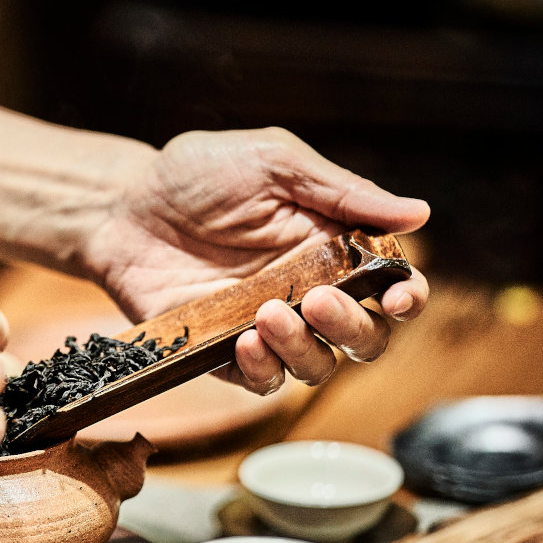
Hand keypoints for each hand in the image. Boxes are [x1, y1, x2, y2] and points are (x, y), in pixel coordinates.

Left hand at [87, 127, 429, 392]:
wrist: (123, 205)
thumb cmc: (197, 174)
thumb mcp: (273, 163)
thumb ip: (341, 191)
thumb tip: (419, 212)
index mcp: (333, 246)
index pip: (390, 284)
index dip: (406, 296)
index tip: (397, 295)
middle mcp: (309, 292)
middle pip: (363, 337)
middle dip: (355, 328)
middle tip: (321, 302)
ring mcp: (266, 326)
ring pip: (315, 365)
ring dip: (305, 349)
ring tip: (270, 315)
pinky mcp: (223, 352)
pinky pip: (261, 380)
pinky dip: (264, 370)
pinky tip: (247, 342)